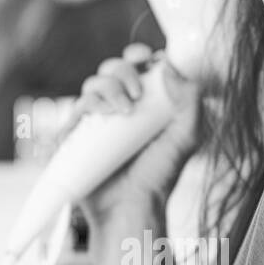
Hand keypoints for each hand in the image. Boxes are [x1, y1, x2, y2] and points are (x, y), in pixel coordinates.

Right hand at [65, 42, 203, 225]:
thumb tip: (168, 66)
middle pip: (111, 69)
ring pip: (92, 85)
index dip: (139, 56)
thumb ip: (190, 101)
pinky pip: (73, 111)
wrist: (131, 208)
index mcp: (144, 105)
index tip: (147, 59)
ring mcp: (96, 123)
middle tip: (137, 95)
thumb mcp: (186, 138)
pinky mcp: (75, 139)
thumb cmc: (159, 178)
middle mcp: (118, 110)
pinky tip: (100, 115)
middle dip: (123, 72)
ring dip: (107, 88)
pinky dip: (85, 106)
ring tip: (122, 112)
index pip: (136, 68)